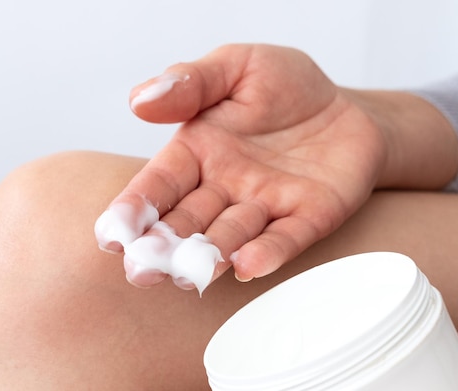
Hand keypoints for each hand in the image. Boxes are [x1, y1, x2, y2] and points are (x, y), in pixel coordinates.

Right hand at [100, 44, 388, 283]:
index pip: (158, 184)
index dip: (134, 209)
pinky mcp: (307, 216)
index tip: (111, 235)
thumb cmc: (284, 85)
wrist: (345, 107)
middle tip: (141, 271)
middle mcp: (223, 186)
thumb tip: (139, 100)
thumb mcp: (235, 67)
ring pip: (230, 235)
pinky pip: (286, 236)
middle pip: (187, 220)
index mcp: (197, 152)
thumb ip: (190, 82)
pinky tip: (248, 265)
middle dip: (163, 246)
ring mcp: (265, 205)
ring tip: (189, 273)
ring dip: (209, 255)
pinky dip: (267, 252)